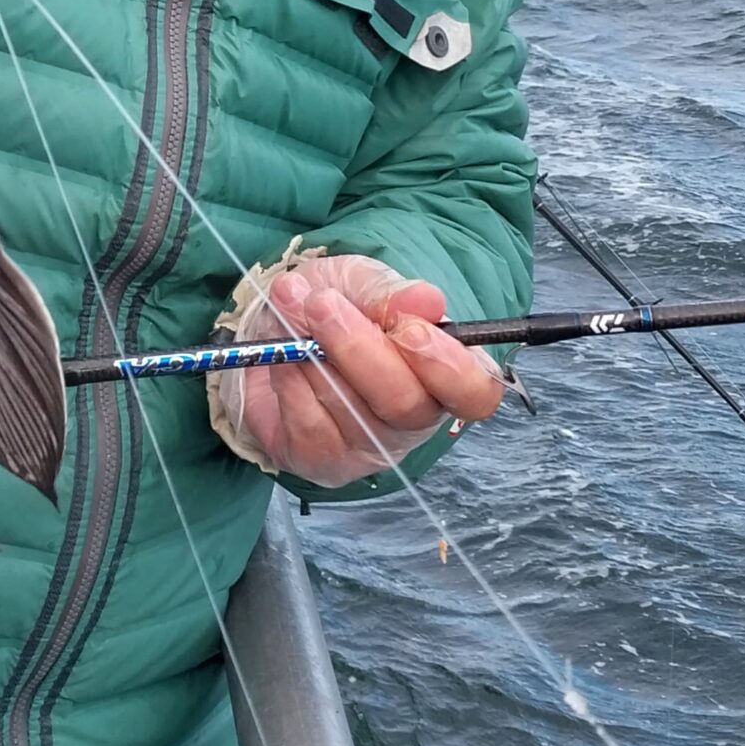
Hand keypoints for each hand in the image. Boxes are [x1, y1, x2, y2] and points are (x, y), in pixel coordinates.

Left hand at [214, 251, 505, 487]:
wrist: (268, 332)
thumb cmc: (332, 305)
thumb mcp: (360, 283)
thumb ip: (389, 293)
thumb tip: (427, 300)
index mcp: (444, 372)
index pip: (476, 392)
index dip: (447, 366)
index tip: (408, 330)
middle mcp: (416, 419)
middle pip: (405, 404)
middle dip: (359, 349)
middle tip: (321, 304)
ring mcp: (371, 447)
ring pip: (351, 412)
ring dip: (313, 355)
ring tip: (291, 309)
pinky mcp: (325, 462)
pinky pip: (309, 427)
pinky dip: (290, 381)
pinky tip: (282, 356)